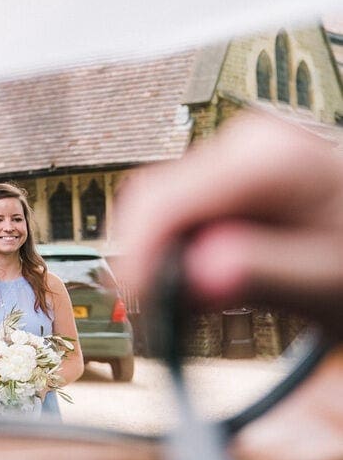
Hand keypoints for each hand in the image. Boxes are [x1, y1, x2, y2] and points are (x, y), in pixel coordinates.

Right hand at [116, 112, 342, 339]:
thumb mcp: (325, 278)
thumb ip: (266, 275)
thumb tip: (200, 275)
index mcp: (268, 160)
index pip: (165, 198)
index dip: (138, 250)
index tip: (136, 298)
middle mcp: (242, 144)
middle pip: (153, 197)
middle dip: (143, 255)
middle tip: (156, 314)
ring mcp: (229, 154)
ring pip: (155, 203)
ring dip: (155, 254)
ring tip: (186, 302)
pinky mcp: (221, 173)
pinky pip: (172, 207)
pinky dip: (171, 246)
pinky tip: (196, 279)